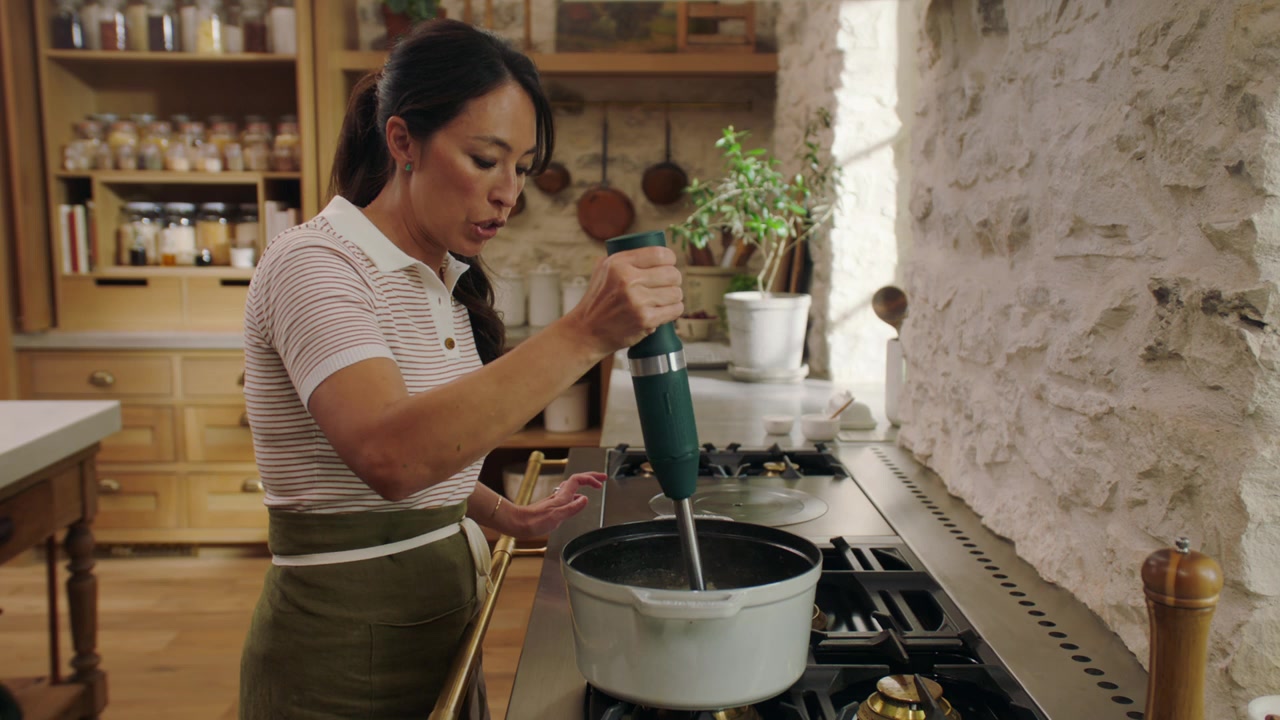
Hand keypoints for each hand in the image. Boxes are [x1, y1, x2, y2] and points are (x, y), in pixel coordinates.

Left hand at [511, 472, 605, 539]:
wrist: (518, 524)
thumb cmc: (534, 522)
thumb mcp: (557, 517)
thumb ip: (572, 508)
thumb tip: (586, 499)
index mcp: (562, 496)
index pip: (578, 479)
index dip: (590, 478)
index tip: (600, 483)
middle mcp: (559, 496)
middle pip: (577, 480)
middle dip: (591, 477)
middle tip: (602, 478)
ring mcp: (555, 500)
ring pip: (572, 487)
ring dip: (584, 484)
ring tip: (593, 486)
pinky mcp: (552, 506)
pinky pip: (568, 496)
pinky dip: (577, 495)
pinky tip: (577, 501)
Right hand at [565, 246, 683, 354]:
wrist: (588, 332)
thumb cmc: (598, 300)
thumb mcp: (602, 269)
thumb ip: (622, 257)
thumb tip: (650, 248)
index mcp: (618, 263)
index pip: (659, 254)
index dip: (670, 259)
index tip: (669, 264)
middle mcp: (627, 280)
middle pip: (672, 274)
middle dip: (674, 279)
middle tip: (668, 284)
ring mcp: (637, 301)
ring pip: (676, 293)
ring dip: (674, 296)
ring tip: (665, 299)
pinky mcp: (645, 319)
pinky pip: (675, 310)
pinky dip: (674, 310)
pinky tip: (666, 310)